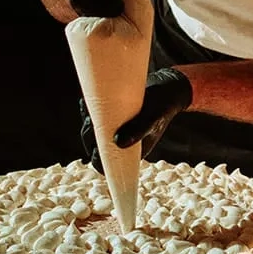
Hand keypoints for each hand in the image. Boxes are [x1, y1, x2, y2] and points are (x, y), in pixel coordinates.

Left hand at [78, 68, 192, 168]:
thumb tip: (118, 143)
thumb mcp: (152, 119)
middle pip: (95, 147)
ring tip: (91, 112)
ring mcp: (114, 128)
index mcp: (131, 152)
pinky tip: (87, 104)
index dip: (98, 160)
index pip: (109, 164)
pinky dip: (87, 110)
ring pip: (92, 131)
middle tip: (90, 122)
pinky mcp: (110, 114)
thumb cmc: (161, 106)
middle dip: (90, 137)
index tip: (95, 149)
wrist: (164, 88)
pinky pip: (93, 116)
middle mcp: (120, 141)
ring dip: (88, 122)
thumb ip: (138, 131)